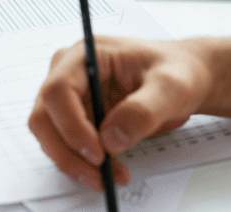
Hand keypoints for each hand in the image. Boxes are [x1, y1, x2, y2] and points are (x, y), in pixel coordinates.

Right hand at [28, 36, 211, 191]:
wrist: (185, 78)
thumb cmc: (177, 71)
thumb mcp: (171, 87)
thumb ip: (143, 111)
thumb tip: (111, 138)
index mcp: (88, 54)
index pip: (59, 89)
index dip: (71, 125)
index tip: (97, 152)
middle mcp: (71, 72)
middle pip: (46, 116)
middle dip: (68, 151)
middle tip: (97, 174)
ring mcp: (72, 95)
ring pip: (51, 135)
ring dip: (74, 161)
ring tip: (109, 176)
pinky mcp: (77, 116)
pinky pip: (67, 144)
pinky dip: (83, 163)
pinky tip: (110, 169)